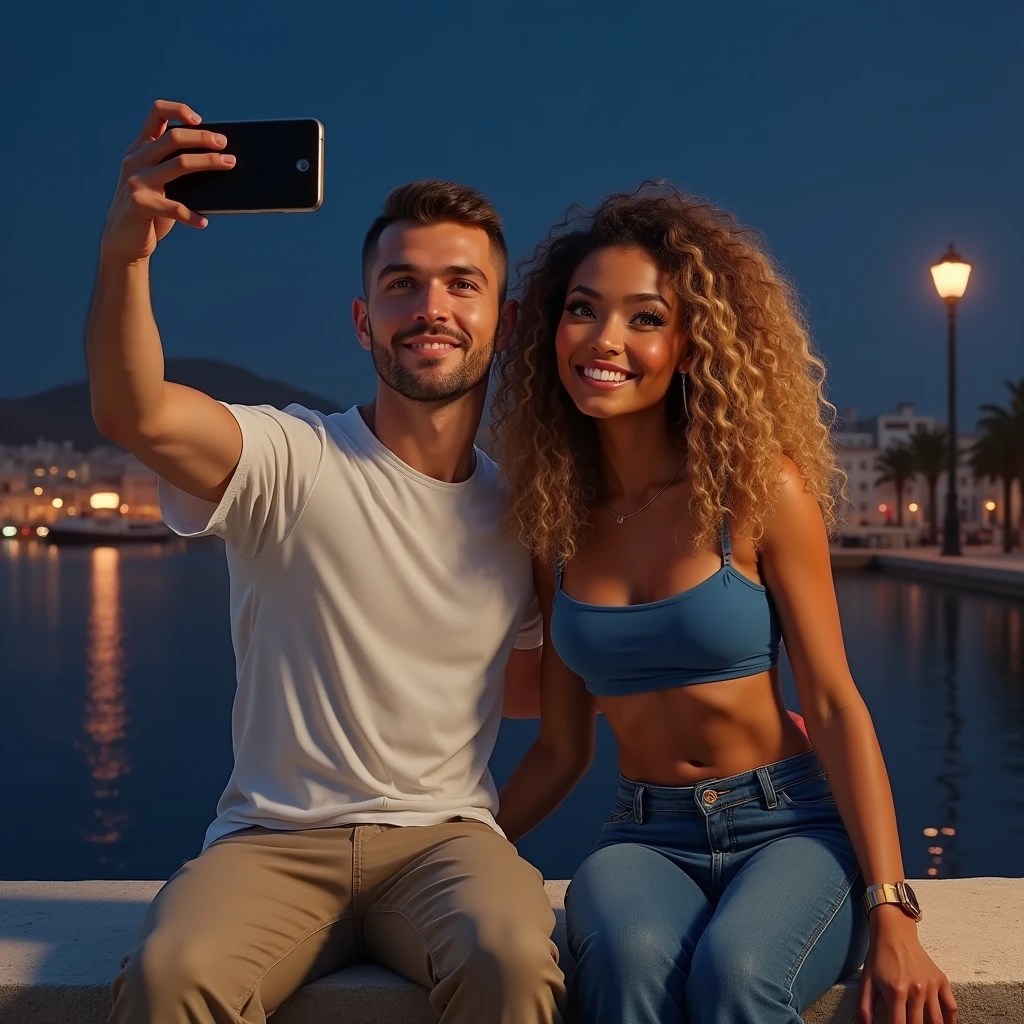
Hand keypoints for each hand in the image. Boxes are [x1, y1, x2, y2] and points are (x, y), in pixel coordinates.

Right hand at [100, 99, 234, 262]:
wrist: (123, 240)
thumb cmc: (150, 210)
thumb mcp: (159, 182)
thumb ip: (175, 168)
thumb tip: (219, 162)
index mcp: (141, 148)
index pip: (157, 113)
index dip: (179, 110)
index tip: (200, 120)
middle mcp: (136, 159)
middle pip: (174, 137)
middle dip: (203, 138)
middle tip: (225, 145)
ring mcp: (136, 180)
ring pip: (179, 164)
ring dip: (208, 163)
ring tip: (229, 165)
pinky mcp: (139, 203)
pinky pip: (174, 208)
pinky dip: (192, 216)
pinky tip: (204, 222)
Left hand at [858, 909, 956, 1023]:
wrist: (894, 933)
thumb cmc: (879, 958)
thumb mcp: (867, 980)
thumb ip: (865, 1007)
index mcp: (895, 992)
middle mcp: (915, 991)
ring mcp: (931, 986)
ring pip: (937, 1022)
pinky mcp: (941, 981)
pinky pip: (951, 1008)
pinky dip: (950, 1021)